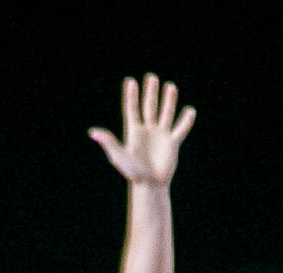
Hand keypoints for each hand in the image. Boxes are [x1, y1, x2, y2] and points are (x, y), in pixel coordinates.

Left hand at [90, 73, 195, 187]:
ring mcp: (161, 135)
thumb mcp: (119, 156)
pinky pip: (180, 129)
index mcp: (134, 131)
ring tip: (170, 86)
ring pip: (165, 114)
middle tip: (151, 77)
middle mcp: (148, 130)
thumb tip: (93, 132)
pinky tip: (190, 111)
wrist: (150, 185)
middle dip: (150, 93)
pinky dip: (186, 121)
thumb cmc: (133, 172)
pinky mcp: (172, 143)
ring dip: (168, 101)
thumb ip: (109, 142)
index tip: (130, 81)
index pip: (132, 109)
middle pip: (149, 107)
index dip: (131, 96)